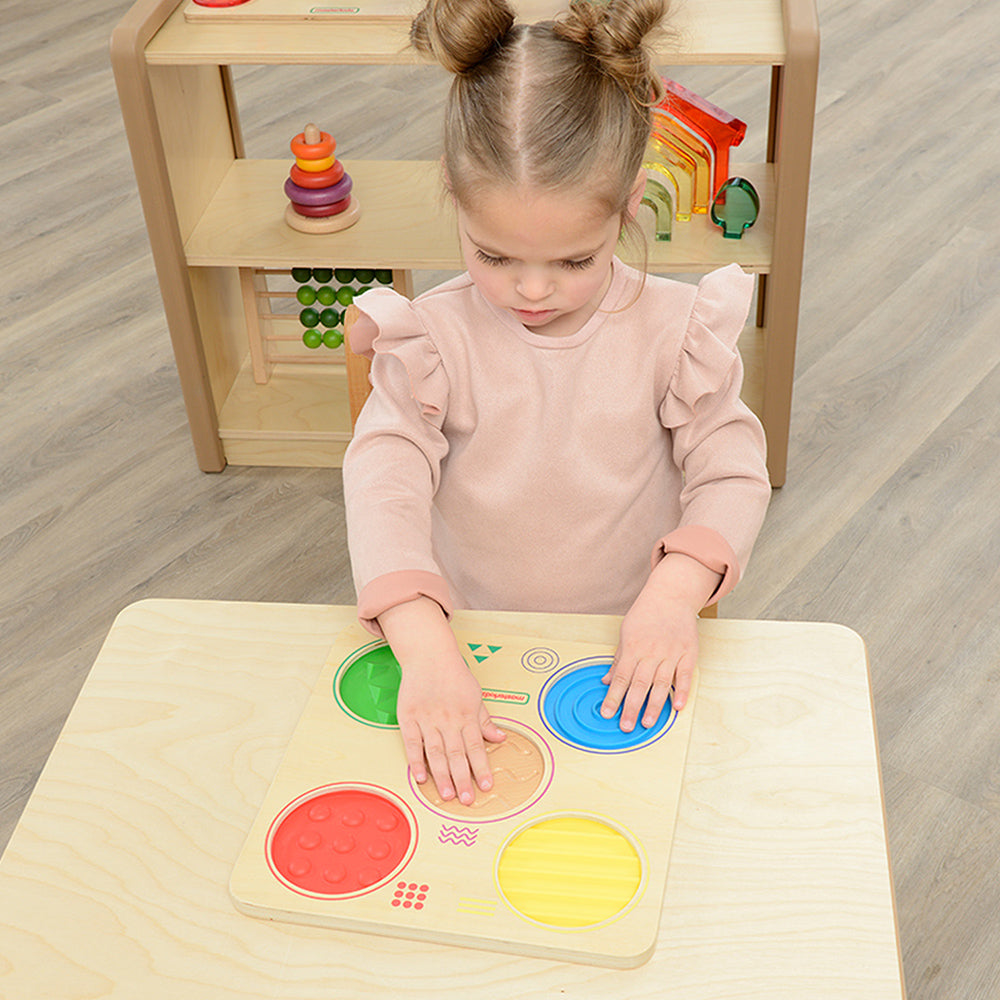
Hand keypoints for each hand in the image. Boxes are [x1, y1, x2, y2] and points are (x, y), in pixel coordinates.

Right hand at [396, 652, 503, 803]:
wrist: (429, 654)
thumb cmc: (454, 675)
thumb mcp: (475, 695)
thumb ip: (485, 720)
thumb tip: (500, 739)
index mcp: (466, 714)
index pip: (476, 746)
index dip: (482, 768)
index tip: (487, 786)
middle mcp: (448, 719)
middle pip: (456, 753)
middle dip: (463, 778)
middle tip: (467, 799)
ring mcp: (427, 718)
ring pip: (435, 751)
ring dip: (442, 774)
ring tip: (447, 794)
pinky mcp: (408, 716)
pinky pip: (412, 742)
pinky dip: (416, 760)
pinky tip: (420, 777)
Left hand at [600, 553, 720, 730]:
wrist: (671, 596)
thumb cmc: (645, 615)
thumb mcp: (626, 633)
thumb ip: (618, 658)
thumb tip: (606, 680)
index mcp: (633, 647)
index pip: (620, 677)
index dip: (613, 696)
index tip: (607, 713)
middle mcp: (651, 652)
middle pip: (639, 683)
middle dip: (631, 706)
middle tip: (626, 726)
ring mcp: (671, 653)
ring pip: (661, 683)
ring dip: (654, 705)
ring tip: (648, 723)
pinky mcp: (688, 653)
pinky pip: (685, 675)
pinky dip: (682, 691)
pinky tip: (677, 707)